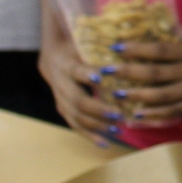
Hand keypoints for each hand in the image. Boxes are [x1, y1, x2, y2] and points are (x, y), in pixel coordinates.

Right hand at [38, 22, 120, 145]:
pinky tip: (105, 143)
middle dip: (98, 109)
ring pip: (76, 116)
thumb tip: (127, 40)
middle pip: (77, 100)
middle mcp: (61, 83)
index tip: (100, 78)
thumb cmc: (78, 46)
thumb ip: (101, 44)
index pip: (77, 71)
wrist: (53, 57)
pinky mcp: (63, 109)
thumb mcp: (85, 41)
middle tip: (118, 115)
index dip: (87, 74)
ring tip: (116, 129)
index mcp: (67, 64)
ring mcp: (60, 99)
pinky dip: (89, 135)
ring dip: (96, 124)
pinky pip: (75, 125)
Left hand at [106, 26, 181, 125]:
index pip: (160, 51)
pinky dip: (155, 116)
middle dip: (129, 74)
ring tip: (118, 95)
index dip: (137, 50)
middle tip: (107, 73)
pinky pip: (173, 112)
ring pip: (161, 97)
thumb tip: (157, 26)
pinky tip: (138, 116)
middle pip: (156, 75)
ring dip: (137, 97)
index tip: (117, 48)